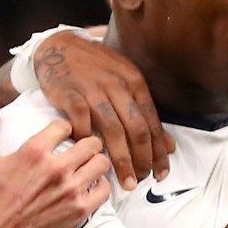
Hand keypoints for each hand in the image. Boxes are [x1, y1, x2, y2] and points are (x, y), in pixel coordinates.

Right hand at [0, 108, 113, 227]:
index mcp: (34, 151)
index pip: (65, 125)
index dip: (66, 129)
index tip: (65, 136)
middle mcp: (56, 167)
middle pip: (91, 142)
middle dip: (88, 144)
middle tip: (84, 151)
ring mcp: (71, 189)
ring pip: (102, 163)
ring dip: (97, 164)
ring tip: (90, 168)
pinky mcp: (80, 209)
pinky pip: (105, 189)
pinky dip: (100, 187)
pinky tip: (91, 188)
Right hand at [38, 29, 174, 186]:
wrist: (59, 46)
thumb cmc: (96, 68)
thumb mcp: (126, 82)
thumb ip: (145, 113)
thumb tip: (168, 145)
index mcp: (134, 82)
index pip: (152, 123)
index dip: (158, 151)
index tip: (162, 174)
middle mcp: (117, 85)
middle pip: (136, 129)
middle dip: (142, 159)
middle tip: (143, 180)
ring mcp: (92, 89)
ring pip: (113, 130)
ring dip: (121, 159)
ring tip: (126, 180)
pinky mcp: (68, 93)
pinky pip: (81, 121)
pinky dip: (87, 140)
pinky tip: (92, 156)